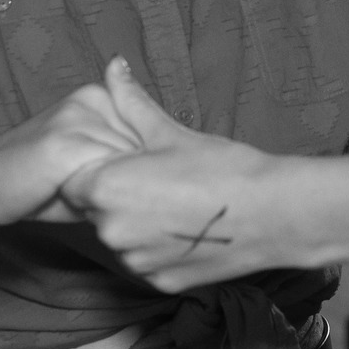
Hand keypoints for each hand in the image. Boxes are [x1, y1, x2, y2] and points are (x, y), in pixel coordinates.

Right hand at [0, 57, 173, 228]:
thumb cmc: (38, 186)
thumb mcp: (90, 169)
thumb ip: (127, 163)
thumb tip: (175, 182)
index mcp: (100, 97)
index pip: (153, 134)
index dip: (159, 170)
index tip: (163, 191)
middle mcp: (92, 99)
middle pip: (148, 147)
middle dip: (147, 180)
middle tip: (137, 206)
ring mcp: (77, 118)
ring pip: (131, 163)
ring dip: (128, 191)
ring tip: (107, 206)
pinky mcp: (65, 143)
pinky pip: (108, 174)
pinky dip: (106, 197)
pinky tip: (87, 207)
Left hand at [62, 67, 286, 289]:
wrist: (273, 212)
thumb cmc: (222, 167)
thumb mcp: (172, 133)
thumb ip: (132, 103)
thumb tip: (113, 66)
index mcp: (106, 188)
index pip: (75, 183)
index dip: (102, 172)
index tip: (131, 165)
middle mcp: (110, 230)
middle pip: (97, 212)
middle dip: (119, 198)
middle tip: (161, 183)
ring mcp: (135, 261)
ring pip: (122, 240)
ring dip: (138, 226)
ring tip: (178, 206)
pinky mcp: (158, 282)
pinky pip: (147, 262)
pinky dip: (160, 249)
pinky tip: (189, 229)